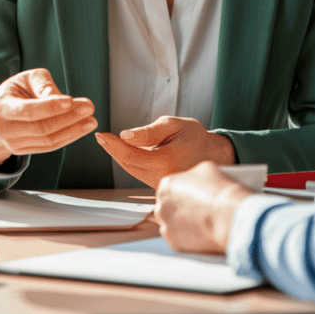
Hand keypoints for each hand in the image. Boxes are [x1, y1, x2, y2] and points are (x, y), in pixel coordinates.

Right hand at [0, 68, 97, 166]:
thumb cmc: (14, 93)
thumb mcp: (24, 79)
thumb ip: (43, 84)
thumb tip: (60, 98)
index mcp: (1, 108)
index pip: (28, 110)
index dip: (50, 106)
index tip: (71, 100)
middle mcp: (5, 129)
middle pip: (41, 127)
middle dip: (68, 118)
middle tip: (88, 107)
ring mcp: (13, 144)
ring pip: (47, 140)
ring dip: (73, 130)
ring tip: (91, 120)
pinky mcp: (23, 151)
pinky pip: (49, 146)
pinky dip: (68, 137)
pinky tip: (82, 128)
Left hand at [94, 115, 235, 188]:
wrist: (213, 154)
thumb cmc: (194, 137)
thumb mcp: (174, 125)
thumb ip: (149, 131)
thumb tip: (125, 136)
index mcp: (166, 161)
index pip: (130, 155)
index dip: (112, 145)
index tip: (101, 134)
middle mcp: (163, 177)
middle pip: (128, 165)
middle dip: (113, 150)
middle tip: (102, 137)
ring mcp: (162, 185)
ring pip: (132, 171)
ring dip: (120, 157)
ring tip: (111, 142)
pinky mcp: (161, 188)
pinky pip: (140, 174)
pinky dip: (131, 163)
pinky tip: (126, 152)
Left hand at [154, 161, 252, 253]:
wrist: (229, 217)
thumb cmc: (219, 191)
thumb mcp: (206, 169)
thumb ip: (193, 175)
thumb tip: (194, 181)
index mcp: (167, 185)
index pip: (169, 189)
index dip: (182, 192)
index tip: (192, 196)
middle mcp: (161, 206)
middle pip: (166, 207)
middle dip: (178, 208)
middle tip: (196, 210)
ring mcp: (166, 226)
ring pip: (170, 224)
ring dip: (180, 224)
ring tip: (200, 222)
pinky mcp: (174, 243)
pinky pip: (177, 239)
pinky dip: (187, 238)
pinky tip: (200, 232)